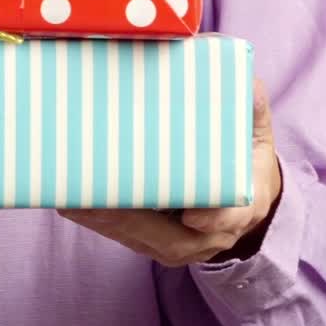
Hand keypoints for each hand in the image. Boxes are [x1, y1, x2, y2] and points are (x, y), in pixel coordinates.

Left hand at [59, 77, 281, 265]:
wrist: (242, 198)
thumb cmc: (245, 158)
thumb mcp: (256, 132)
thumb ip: (251, 109)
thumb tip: (244, 81)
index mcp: (240, 206)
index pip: (226, 219)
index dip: (211, 219)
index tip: (192, 216)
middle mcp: (207, 235)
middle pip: (169, 237)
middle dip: (130, 218)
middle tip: (93, 194)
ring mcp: (179, 244)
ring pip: (139, 238)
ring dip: (104, 219)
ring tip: (70, 195)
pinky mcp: (153, 242)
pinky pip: (124, 236)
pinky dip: (98, 219)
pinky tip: (69, 200)